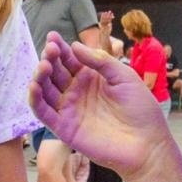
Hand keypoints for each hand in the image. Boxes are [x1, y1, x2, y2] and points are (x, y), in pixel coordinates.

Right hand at [30, 32, 174, 177]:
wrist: (147, 145)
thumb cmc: (141, 110)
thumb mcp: (125, 77)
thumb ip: (101, 61)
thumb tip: (75, 46)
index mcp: (91, 78)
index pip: (69, 59)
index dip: (60, 48)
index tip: (53, 36)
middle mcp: (77, 92)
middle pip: (55, 72)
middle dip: (49, 59)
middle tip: (49, 50)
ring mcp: (69, 110)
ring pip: (46, 90)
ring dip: (40, 77)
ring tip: (43, 66)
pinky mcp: (64, 128)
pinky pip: (43, 112)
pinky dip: (35, 100)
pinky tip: (34, 87)